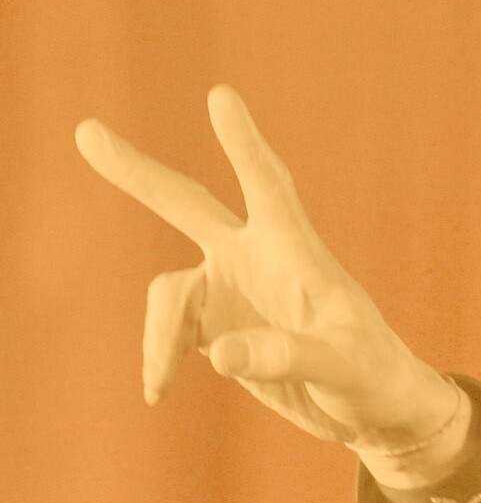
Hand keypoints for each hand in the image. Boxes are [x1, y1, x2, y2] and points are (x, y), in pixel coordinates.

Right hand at [75, 85, 456, 449]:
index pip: (268, 185)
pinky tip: (157, 391)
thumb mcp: (341, 368)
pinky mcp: (217, 324)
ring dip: (158, 337)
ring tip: (158, 383)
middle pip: (189, 204)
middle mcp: (255, 258)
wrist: (371, 406)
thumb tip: (219, 352)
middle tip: (87, 132)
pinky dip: (158, 359)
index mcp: (295, 251)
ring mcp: (231, 288)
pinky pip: (168, 332)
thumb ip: (288, 356)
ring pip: (169, 294)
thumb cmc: (371, 376)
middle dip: (139, 173)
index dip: (244, 144)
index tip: (221, 96)